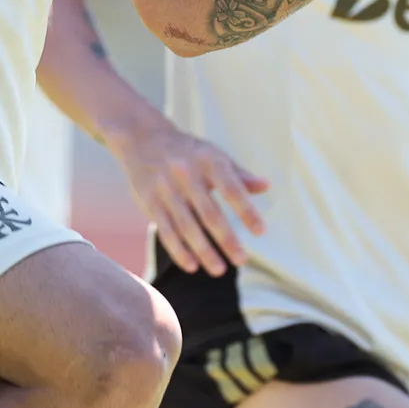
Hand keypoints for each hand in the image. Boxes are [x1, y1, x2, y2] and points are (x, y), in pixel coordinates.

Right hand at [114, 118, 268, 276]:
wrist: (142, 137)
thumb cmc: (188, 151)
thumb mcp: (214, 155)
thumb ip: (239, 174)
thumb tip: (266, 186)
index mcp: (208, 160)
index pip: (231, 189)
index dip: (246, 211)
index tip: (261, 231)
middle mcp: (186, 174)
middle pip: (209, 213)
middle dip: (227, 239)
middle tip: (242, 260)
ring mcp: (166, 189)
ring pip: (187, 226)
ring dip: (204, 251)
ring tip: (219, 270)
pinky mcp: (150, 202)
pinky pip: (166, 231)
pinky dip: (179, 250)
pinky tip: (192, 266)